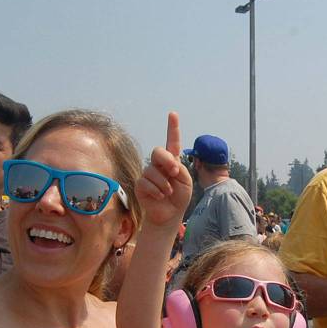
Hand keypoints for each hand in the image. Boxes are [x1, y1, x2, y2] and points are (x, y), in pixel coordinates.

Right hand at [135, 112, 192, 227]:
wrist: (170, 214)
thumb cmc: (179, 196)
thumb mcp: (185, 181)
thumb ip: (179, 169)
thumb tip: (167, 167)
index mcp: (172, 161)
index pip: (172, 142)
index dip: (172, 128)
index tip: (173, 114)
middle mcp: (159, 164)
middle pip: (158, 151)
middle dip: (167, 161)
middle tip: (174, 172)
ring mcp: (148, 173)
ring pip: (153, 171)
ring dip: (164, 183)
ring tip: (168, 192)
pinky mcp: (141, 184)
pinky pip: (146, 182)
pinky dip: (157, 190)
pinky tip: (160, 196)